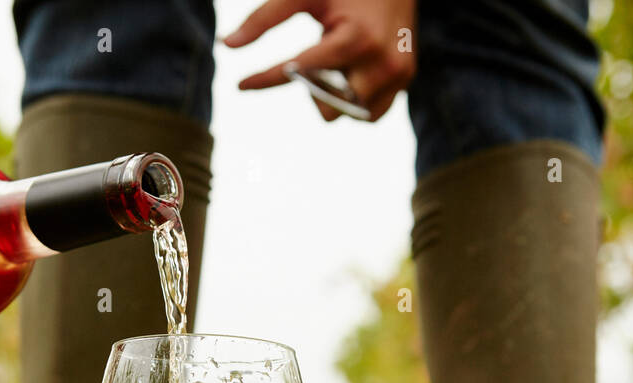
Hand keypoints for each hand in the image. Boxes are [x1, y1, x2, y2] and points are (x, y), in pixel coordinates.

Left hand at [224, 0, 415, 121]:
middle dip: (313, 87)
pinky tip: (351, 75)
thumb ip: (265, 18)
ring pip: (349, 112)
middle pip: (327, 105)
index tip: (240, 85)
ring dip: (334, 95)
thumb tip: (227, 44)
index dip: (266, 79)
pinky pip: (369, 114)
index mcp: (357, 37)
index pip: (301, 71)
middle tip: (313, 59)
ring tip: (337, 63)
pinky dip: (354, 101)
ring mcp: (398, 73)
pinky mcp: (406, 79)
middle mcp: (381, 61)